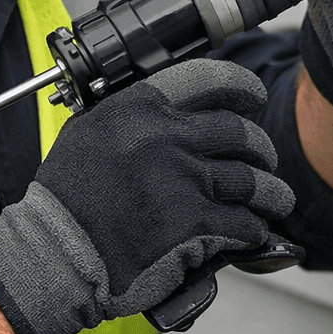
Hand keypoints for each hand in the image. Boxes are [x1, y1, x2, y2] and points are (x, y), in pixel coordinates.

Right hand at [0, 59, 293, 333]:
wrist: (55, 254)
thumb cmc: (66, 201)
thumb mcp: (89, 133)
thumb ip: (131, 117)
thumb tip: (170, 114)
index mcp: (140, 108)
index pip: (208, 79)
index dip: (240, 86)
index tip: (253, 96)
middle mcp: (166, 137)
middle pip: (239, 133)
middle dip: (261, 148)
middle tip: (265, 160)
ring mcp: (184, 180)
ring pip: (252, 181)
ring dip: (271, 193)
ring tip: (277, 200)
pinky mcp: (194, 223)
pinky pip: (243, 222)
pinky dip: (253, 228)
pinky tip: (252, 232)